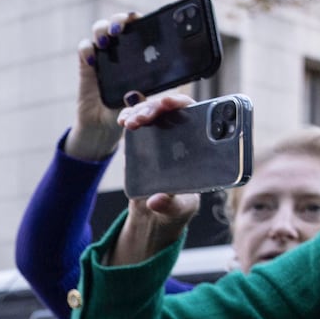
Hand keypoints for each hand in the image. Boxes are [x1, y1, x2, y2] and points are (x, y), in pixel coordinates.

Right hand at [67, 11, 138, 160]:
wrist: (106, 128)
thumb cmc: (133, 112)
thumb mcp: (149, 104)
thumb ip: (152, 97)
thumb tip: (144, 92)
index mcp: (142, 53)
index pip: (144, 26)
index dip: (143, 19)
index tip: (144, 21)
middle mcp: (122, 49)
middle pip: (121, 21)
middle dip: (120, 19)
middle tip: (120, 30)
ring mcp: (103, 55)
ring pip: (100, 28)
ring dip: (102, 29)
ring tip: (105, 42)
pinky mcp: (86, 66)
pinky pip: (84, 48)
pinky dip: (87, 49)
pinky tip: (92, 60)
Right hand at [108, 92, 201, 265]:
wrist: (157, 214)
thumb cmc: (178, 207)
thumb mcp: (179, 209)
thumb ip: (170, 205)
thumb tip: (155, 200)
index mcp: (197, 146)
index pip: (193, 113)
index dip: (181, 104)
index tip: (168, 104)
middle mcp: (179, 136)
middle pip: (168, 110)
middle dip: (153, 108)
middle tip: (142, 118)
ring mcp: (159, 136)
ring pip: (150, 112)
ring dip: (139, 111)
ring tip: (129, 123)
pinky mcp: (142, 142)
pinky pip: (136, 122)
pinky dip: (128, 117)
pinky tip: (123, 121)